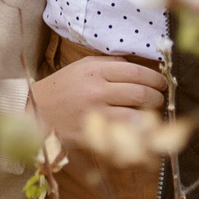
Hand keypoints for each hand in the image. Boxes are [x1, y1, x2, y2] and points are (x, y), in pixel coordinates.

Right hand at [29, 55, 167, 145]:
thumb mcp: (83, 66)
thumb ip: (110, 64)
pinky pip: (123, 134)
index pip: (136, 71)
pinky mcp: (92, 133)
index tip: (162, 83)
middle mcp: (97, 90)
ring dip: (151, 115)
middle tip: (160, 98)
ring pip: (136, 115)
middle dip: (157, 97)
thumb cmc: (63, 86)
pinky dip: (137, 132)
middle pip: (140, 93)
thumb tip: (139, 69)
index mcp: (95, 70)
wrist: (36, 110)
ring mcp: (95, 113)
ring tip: (154, 113)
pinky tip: (143, 129)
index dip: (155, 78)